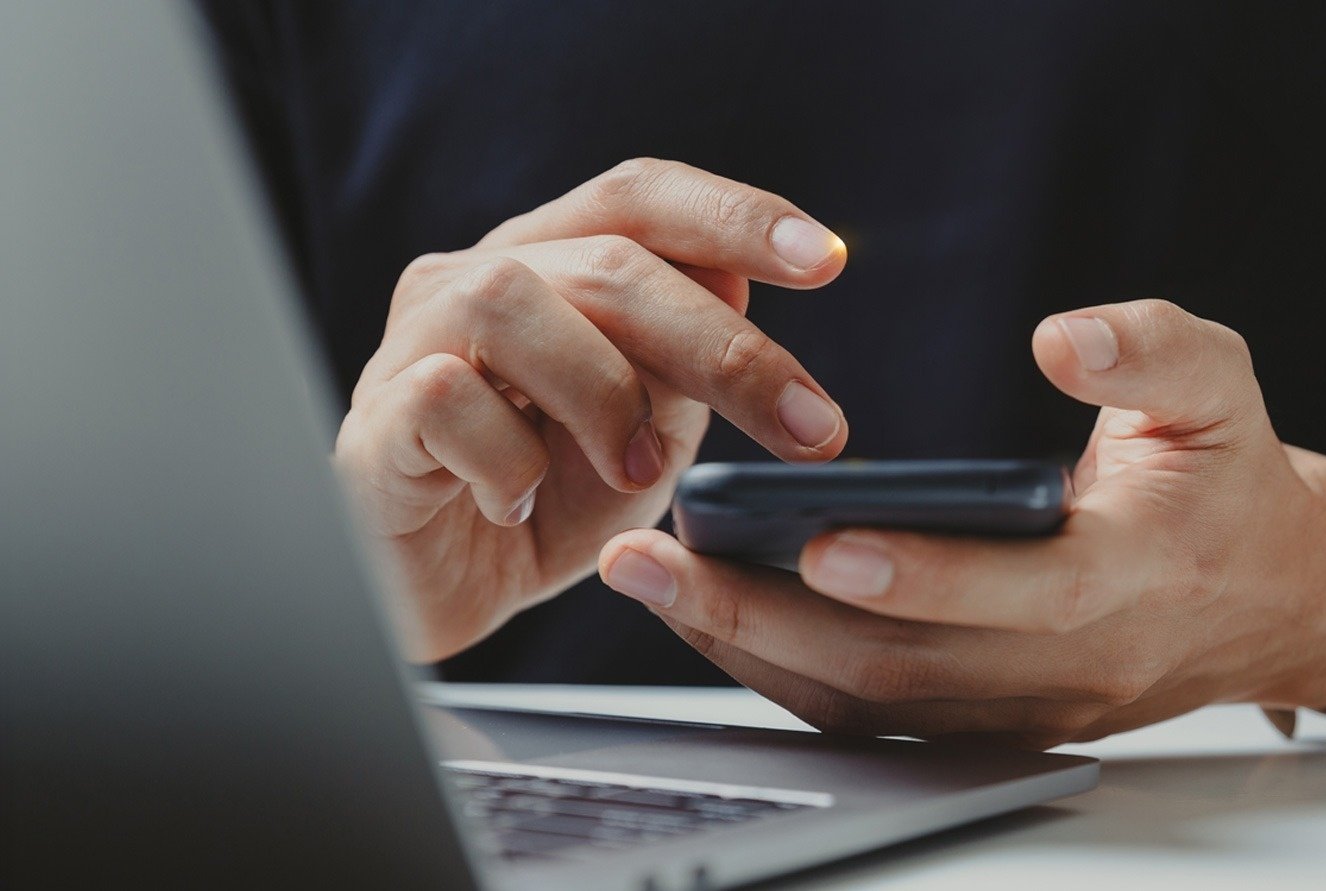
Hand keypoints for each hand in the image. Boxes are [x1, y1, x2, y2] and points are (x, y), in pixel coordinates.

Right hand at [335, 159, 850, 660]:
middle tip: (808, 427)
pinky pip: (443, 398)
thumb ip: (685, 361)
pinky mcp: (371, 422)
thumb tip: (738, 283)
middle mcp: (474, 279)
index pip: (640, 197)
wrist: (444, 597)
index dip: (734, 214)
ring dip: (604, 391)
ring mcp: (411, 343)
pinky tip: (524, 506)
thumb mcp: (648, 430)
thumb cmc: (548, 502)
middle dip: (722, 345)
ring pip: (510, 299)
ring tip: (639, 471)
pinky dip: (508, 460)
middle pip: (606, 260)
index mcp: (551, 262)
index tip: (828, 261)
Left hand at [599, 299, 1325, 748]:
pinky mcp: (992, 721)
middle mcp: (1071, 665)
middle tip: (653, 562)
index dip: (924, 575)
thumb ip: (1151, 351)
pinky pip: (875, 714)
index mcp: (1131, 577)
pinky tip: (710, 618)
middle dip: (766, 619)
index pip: (1022, 595)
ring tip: (650, 583)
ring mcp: (1026, 708)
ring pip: (873, 703)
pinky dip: (783, 674)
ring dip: (750, 649)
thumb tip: (1064, 337)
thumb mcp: (1221, 386)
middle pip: (906, 666)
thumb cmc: (1228, 479)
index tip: (824, 541)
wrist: (1272, 596)